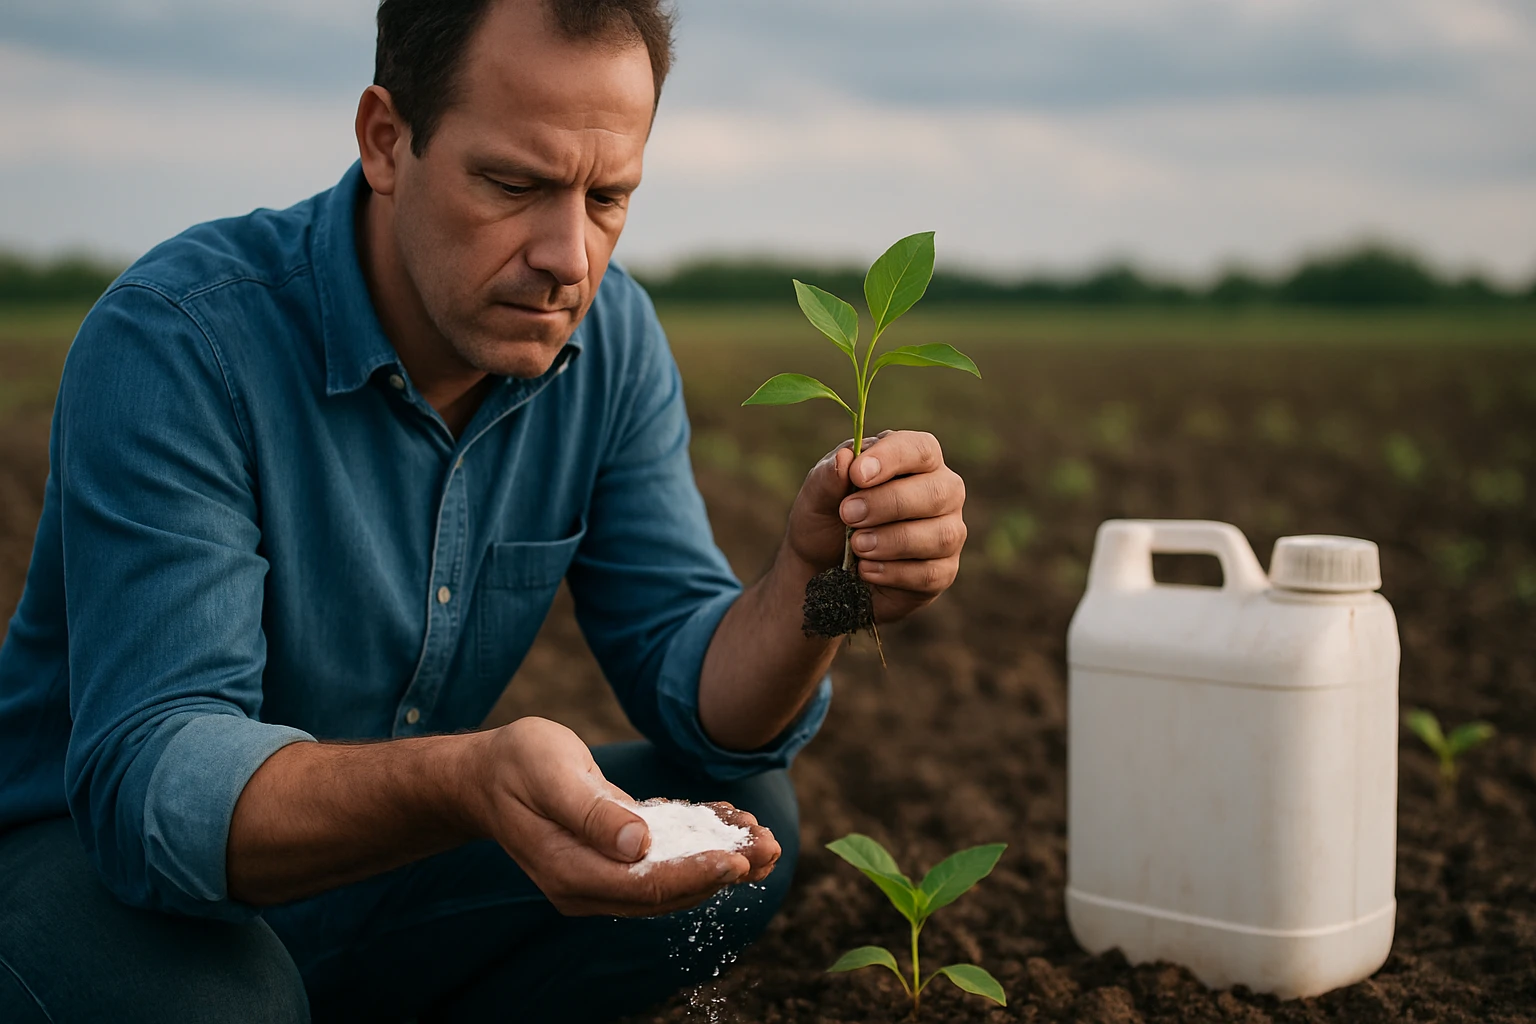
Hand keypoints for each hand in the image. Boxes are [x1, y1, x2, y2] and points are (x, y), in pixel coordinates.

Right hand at [465, 717, 779, 915]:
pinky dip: (697, 846)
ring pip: (670, 879)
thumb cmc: (516, 764)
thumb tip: (637, 843)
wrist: (485, 774)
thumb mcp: (551, 773)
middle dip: (722, 871)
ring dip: (719, 861)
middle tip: (771, 847)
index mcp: (570, 872)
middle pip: (666, 891)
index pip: (644, 887)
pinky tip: (729, 826)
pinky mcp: (611, 859)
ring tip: (763, 840)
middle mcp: (587, 886)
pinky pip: (661, 862)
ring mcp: (599, 877)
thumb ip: (591, 810)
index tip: (736, 859)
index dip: (694, 875)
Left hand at [785, 430, 966, 624]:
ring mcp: (947, 532)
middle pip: (937, 491)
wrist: (822, 569)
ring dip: (893, 541)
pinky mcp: (943, 571)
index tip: (857, 475)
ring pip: (940, 535)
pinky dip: (895, 573)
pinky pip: (931, 573)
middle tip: (848, 514)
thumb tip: (845, 459)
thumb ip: (828, 477)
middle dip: (889, 504)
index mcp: (915, 460)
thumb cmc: (827, 520)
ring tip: (857, 546)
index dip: (892, 459)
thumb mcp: (816, 496)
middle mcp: (941, 491)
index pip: (920, 449)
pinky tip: (867, 570)